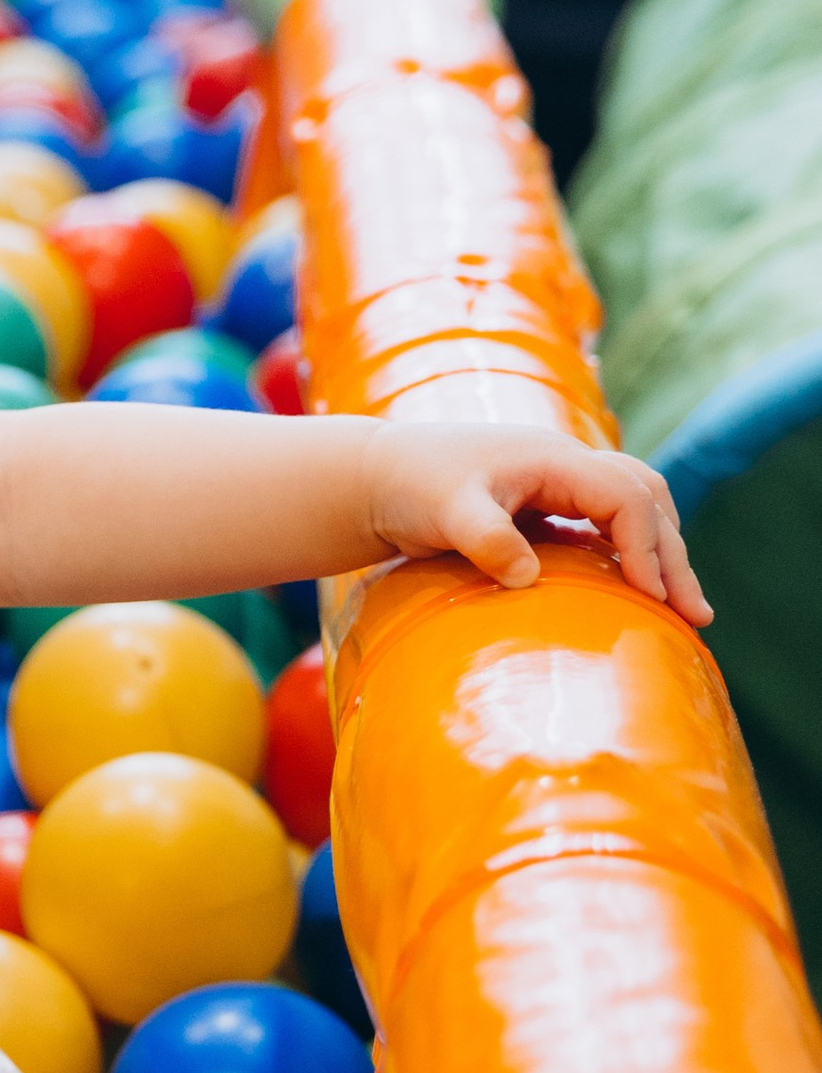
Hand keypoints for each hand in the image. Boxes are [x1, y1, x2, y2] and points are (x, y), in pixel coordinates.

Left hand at [363, 422, 707, 620]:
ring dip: (660, 552)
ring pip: (634, 508)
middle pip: (646, 499)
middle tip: (695, 614)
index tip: (653, 596)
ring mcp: (558, 483)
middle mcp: (566, 464)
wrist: (377, 476)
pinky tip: (635, 595)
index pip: (626, 496)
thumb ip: (486, 539)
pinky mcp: (545, 506)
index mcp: (554, 458)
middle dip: (673, 554)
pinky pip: (604, 525)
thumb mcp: (446, 513)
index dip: (647, 545)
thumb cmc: (411, 486)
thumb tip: (528, 577)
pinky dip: (629, 554)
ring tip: (681, 607)